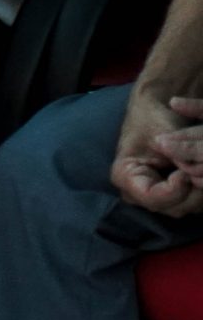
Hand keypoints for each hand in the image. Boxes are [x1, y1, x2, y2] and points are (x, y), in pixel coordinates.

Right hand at [114, 91, 202, 216]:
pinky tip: (202, 176)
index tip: (186, 173)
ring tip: (202, 170)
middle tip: (200, 171)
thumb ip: (178, 157)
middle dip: (191, 192)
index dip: (174, 190)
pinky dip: (199, 191)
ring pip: (183, 207)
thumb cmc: (155, 119)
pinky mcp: (169, 195)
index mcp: (124, 176)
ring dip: (198, 193)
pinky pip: (189, 203)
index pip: (152, 197)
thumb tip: (191, 176)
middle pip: (169, 207)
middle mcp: (136, 193)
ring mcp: (153, 196)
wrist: (157, 112)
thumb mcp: (166, 136)